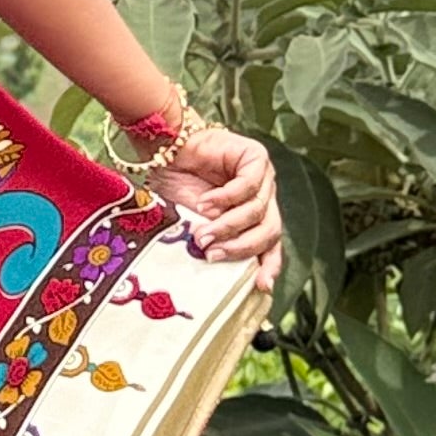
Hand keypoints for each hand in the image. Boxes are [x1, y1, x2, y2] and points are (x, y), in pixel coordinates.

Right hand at [149, 122, 280, 291]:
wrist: (164, 150)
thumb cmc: (176, 185)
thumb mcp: (195, 223)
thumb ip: (214, 239)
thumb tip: (217, 261)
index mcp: (252, 217)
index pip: (271, 245)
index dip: (269, 265)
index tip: (260, 285)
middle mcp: (262, 198)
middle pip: (269, 232)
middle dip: (241, 247)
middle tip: (213, 254)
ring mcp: (262, 178)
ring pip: (258, 211)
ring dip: (228, 225)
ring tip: (203, 230)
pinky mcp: (256, 158)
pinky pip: (248, 185)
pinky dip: (225, 198)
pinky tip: (205, 202)